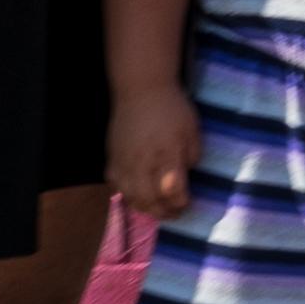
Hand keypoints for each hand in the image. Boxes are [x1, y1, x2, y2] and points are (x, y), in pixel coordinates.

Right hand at [110, 91, 199, 220]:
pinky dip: (127, 195)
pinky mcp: (112, 158)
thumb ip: (192, 154)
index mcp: (166, 153)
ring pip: (131, 196)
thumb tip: (187, 175)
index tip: (188, 202)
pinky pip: (117, 185)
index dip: (181, 201)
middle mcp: (143, 161)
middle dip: (164, 211)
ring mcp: (124, 161)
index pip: (173, 189)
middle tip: (175, 214)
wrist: (141, 89)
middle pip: (150, 198)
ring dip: (145, 208)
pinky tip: (137, 196)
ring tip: (157, 210)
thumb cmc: (172, 107)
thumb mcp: (192, 128)